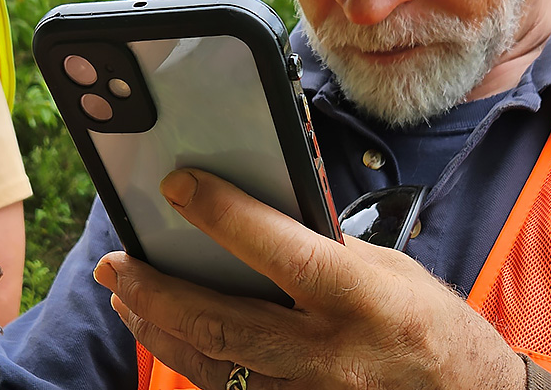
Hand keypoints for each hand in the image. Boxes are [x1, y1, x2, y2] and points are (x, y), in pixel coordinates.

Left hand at [93, 169, 525, 389]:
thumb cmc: (434, 328)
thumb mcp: (390, 272)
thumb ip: (326, 253)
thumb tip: (259, 227)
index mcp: (360, 298)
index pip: (278, 250)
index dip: (222, 215)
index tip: (177, 186)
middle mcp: (330, 352)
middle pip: (221, 320)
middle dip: (157, 289)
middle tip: (116, 264)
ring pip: (213, 363)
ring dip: (161, 329)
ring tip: (128, 297)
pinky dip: (195, 362)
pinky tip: (173, 338)